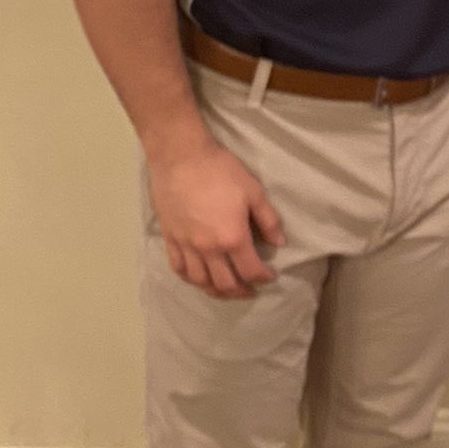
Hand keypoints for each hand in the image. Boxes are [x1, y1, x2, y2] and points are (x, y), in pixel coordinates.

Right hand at [147, 135, 285, 299]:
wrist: (180, 157)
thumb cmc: (221, 171)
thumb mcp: (253, 191)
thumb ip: (268, 220)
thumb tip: (279, 243)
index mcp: (232, 238)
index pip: (250, 271)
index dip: (263, 278)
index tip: (269, 276)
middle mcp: (208, 249)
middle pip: (225, 283)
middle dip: (241, 291)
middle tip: (250, 289)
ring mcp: (186, 246)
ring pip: (200, 282)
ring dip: (216, 291)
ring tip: (226, 289)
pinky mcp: (170, 238)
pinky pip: (178, 268)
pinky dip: (190, 279)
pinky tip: (198, 277)